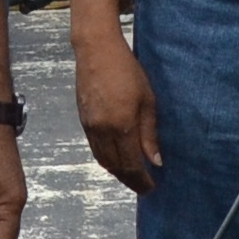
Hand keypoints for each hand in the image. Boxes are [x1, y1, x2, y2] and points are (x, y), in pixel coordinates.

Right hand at [73, 18, 163, 196]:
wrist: (96, 51)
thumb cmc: (127, 70)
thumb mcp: (147, 100)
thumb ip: (149, 133)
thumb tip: (155, 160)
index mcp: (121, 126)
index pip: (131, 164)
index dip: (141, 180)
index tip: (151, 187)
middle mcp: (103, 131)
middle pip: (115, 166)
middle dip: (129, 180)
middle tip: (143, 187)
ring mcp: (90, 127)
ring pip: (103, 159)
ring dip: (117, 172)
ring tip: (131, 176)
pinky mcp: (83, 121)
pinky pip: (95, 148)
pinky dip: (106, 159)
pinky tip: (116, 158)